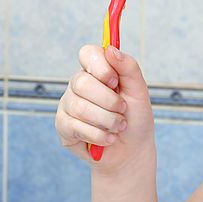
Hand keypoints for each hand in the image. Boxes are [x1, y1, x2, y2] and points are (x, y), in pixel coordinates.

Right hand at [55, 44, 154, 172]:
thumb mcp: (139, 92)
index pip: (87, 53)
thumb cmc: (135, 118)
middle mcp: (78, 84)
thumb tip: (111, 50)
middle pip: (82, 83)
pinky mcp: (63, 126)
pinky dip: (99, 135)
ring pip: (80, 107)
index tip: (115, 82)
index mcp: (97, 70)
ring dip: (107, 121)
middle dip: (109, 101)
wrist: (131, 152)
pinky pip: (76, 127)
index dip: (100, 67)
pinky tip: (108, 138)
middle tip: (122, 110)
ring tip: (119, 127)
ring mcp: (67, 104)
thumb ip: (129, 68)